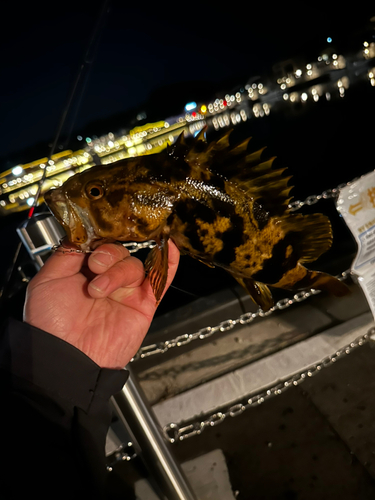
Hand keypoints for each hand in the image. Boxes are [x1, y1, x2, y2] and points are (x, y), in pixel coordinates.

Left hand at [24, 242, 179, 367]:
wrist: (66, 356)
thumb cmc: (51, 324)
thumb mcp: (48, 280)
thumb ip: (66, 253)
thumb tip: (84, 233)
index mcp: (84, 272)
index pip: (99, 243)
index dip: (98, 239)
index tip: (92, 243)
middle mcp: (106, 279)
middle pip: (119, 251)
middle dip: (107, 255)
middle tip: (95, 267)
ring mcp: (126, 292)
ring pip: (134, 265)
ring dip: (118, 272)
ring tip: (100, 290)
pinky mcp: (143, 305)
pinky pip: (160, 281)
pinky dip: (169, 264)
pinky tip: (171, 248)